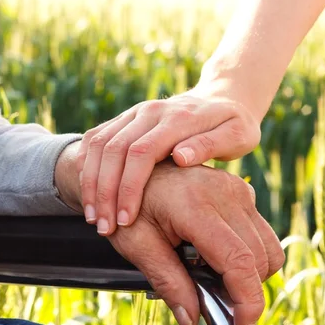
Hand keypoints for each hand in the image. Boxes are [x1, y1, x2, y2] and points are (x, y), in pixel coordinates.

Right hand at [76, 84, 260, 235]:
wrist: (221, 97)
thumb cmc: (234, 125)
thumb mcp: (236, 135)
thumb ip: (210, 145)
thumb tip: (180, 158)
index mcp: (178, 117)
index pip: (143, 151)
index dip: (129, 186)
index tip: (126, 220)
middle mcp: (151, 111)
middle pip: (114, 149)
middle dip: (104, 191)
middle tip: (103, 227)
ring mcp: (135, 112)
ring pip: (100, 144)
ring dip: (92, 182)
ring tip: (93, 217)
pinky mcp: (126, 118)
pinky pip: (97, 138)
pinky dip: (88, 167)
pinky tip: (89, 195)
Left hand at [105, 160, 283, 324]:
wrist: (133, 165)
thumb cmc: (129, 203)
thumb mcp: (136, 244)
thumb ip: (167, 281)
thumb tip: (192, 319)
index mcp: (195, 205)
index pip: (239, 260)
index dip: (247, 301)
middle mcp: (225, 193)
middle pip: (259, 259)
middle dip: (245, 291)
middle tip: (212, 299)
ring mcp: (237, 189)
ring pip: (268, 247)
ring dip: (250, 272)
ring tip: (212, 274)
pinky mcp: (241, 190)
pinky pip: (261, 232)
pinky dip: (249, 253)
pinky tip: (217, 254)